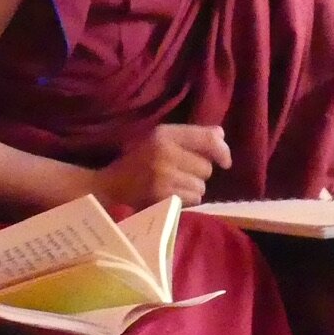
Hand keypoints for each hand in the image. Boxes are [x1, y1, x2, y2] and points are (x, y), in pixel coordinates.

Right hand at [93, 123, 232, 208]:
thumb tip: (221, 134)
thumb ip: (191, 136)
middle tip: (179, 173)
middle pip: (206, 167)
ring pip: (201, 186)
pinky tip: (170, 195)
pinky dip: (187, 200)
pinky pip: (193, 200)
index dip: (222, 151)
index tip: (225, 161)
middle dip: (199, 173)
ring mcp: (163, 176)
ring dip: (193, 189)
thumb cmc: (137, 162)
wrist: (108, 186)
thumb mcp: (159, 140)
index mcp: (164, 134)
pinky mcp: (162, 197)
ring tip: (173, 185)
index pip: (208, 139)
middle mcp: (165, 152)